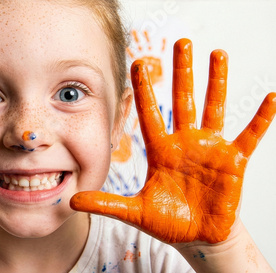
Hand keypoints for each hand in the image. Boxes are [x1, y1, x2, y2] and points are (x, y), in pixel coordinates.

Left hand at [71, 39, 275, 243]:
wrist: (197, 238)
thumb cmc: (168, 223)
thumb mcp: (134, 212)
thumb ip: (105, 204)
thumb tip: (71, 201)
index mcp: (160, 151)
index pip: (149, 114)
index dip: (143, 90)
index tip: (138, 63)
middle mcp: (184, 143)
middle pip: (182, 101)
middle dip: (181, 72)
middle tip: (182, 42)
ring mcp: (210, 149)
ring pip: (214, 108)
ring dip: (217, 82)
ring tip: (217, 54)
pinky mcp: (233, 161)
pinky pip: (250, 136)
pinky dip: (261, 118)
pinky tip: (271, 98)